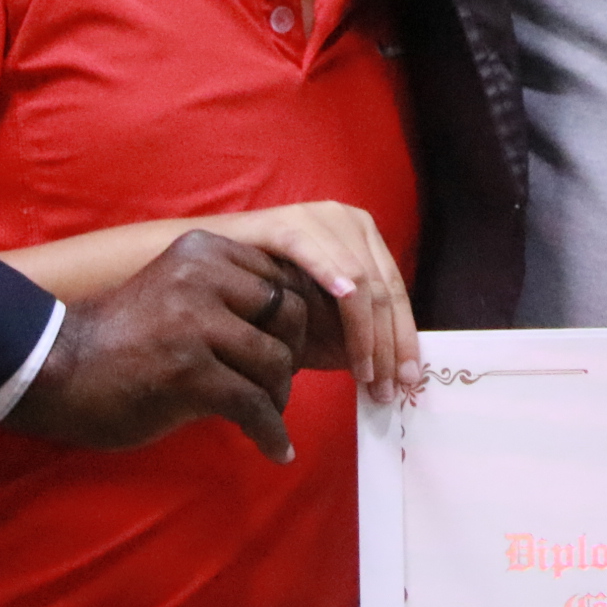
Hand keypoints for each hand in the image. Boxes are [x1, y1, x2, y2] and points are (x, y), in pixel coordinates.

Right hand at [2, 229, 308, 459]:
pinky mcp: (189, 372)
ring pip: (275, 361)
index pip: (283, 278)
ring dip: (278, 397)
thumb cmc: (120, 338)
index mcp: (203, 251)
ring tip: (264, 415)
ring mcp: (195, 323)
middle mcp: (203, 276)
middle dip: (291, 356)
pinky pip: (254, 405)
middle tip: (275, 384)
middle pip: (289, 315)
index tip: (287, 350)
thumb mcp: (178, 290)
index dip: (293, 321)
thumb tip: (296, 322)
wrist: (55, 370)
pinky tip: (275, 449)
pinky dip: (271, 432)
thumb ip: (228, 294)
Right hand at [201, 200, 418, 400]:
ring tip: (365, 374)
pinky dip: (333, 280)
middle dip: (389, 344)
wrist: (197, 278)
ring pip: (358, 278)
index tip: (408, 382)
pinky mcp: (283, 223)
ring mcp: (315, 218)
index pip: (393, 292)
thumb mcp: (315, 322)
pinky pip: (315, 255)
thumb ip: (352, 338)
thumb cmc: (257, 305)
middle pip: (382, 288)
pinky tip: (345, 304)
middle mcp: (346, 220)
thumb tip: (396, 374)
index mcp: (361, 238)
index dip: (404, 338)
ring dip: (365, 332)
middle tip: (388, 388)